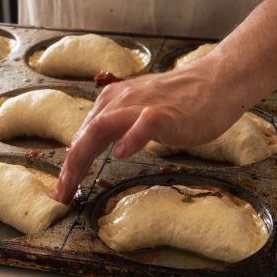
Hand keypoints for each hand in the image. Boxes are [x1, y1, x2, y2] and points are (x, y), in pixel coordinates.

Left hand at [53, 63, 245, 203]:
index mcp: (111, 101)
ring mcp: (142, 105)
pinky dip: (131, 138)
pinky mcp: (165, 113)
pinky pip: (144, 123)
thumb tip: (95, 146)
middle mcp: (120, 100)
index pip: (83, 135)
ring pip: (103, 127)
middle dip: (69, 166)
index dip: (69, 164)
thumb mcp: (139, 111)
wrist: (216, 81)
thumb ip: (117, 125)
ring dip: (84, 155)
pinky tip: (121, 154)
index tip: (62, 191)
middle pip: (86, 134)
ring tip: (75, 181)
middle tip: (61, 195)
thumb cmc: (180, 102)